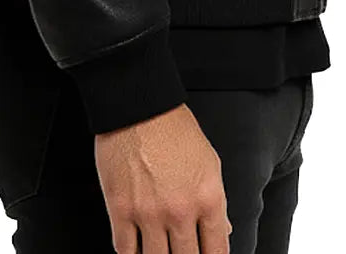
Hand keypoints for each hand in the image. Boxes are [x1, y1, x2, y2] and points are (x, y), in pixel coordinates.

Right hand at [95, 102, 231, 253]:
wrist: (138, 106)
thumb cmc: (174, 129)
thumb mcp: (209, 161)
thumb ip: (216, 201)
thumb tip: (224, 230)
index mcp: (208, 198)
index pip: (218, 252)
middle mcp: (181, 211)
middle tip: (181, 252)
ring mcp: (149, 214)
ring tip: (159, 250)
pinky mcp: (120, 210)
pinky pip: (125, 252)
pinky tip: (136, 248)